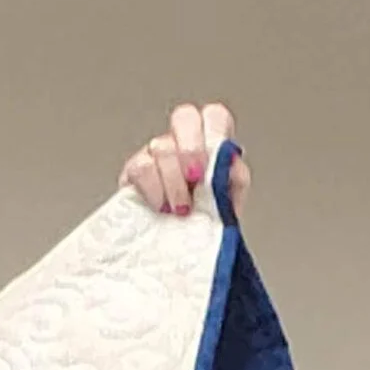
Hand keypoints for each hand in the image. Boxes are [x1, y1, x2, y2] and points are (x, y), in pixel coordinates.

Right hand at [120, 101, 248, 217]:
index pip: (214, 116)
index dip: (214, 132)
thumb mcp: (229, 204)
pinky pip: (141, 167)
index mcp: (210, 145)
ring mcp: (156, 153)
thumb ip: (234, 180)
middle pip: (184, 117)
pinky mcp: (135, 171)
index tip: (213, 162)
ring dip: (174, 181)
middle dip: (191, 148)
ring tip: (181, 209)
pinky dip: (154, 188)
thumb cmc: (204, 225)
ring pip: (162, 146)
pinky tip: (161, 206)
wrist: (179, 253)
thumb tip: (231, 164)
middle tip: (194, 179)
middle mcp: (182, 143)